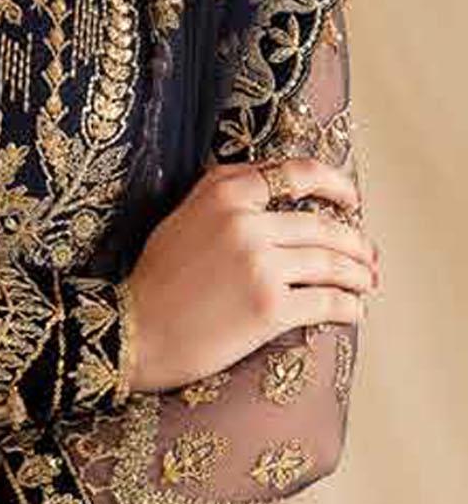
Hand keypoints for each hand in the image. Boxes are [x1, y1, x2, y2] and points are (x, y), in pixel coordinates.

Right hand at [125, 155, 379, 393]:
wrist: (134, 330)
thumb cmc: (157, 278)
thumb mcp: (184, 217)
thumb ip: (227, 198)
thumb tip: (278, 195)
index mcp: (224, 192)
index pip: (297, 173)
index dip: (335, 184)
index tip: (351, 200)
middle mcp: (245, 221)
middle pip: (323, 225)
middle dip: (356, 243)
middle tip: (369, 257)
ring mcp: (259, 263)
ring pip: (332, 262)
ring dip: (359, 275)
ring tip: (367, 284)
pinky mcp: (269, 307)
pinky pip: (327, 302)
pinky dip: (349, 307)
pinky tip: (354, 311)